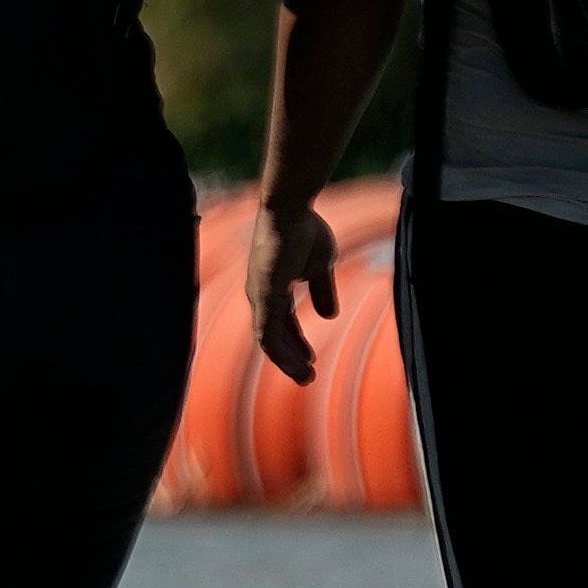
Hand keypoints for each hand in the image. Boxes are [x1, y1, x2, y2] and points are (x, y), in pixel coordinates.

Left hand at [245, 191, 337, 383]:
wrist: (292, 210)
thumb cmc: (304, 230)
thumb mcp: (320, 266)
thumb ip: (322, 290)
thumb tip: (329, 315)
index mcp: (272, 289)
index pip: (281, 325)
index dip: (296, 344)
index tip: (311, 360)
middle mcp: (260, 296)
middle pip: (272, 337)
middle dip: (290, 359)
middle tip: (307, 377)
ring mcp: (259, 296)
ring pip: (269, 340)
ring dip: (287, 361)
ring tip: (305, 378)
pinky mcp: (262, 295)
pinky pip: (267, 331)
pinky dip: (281, 350)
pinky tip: (296, 363)